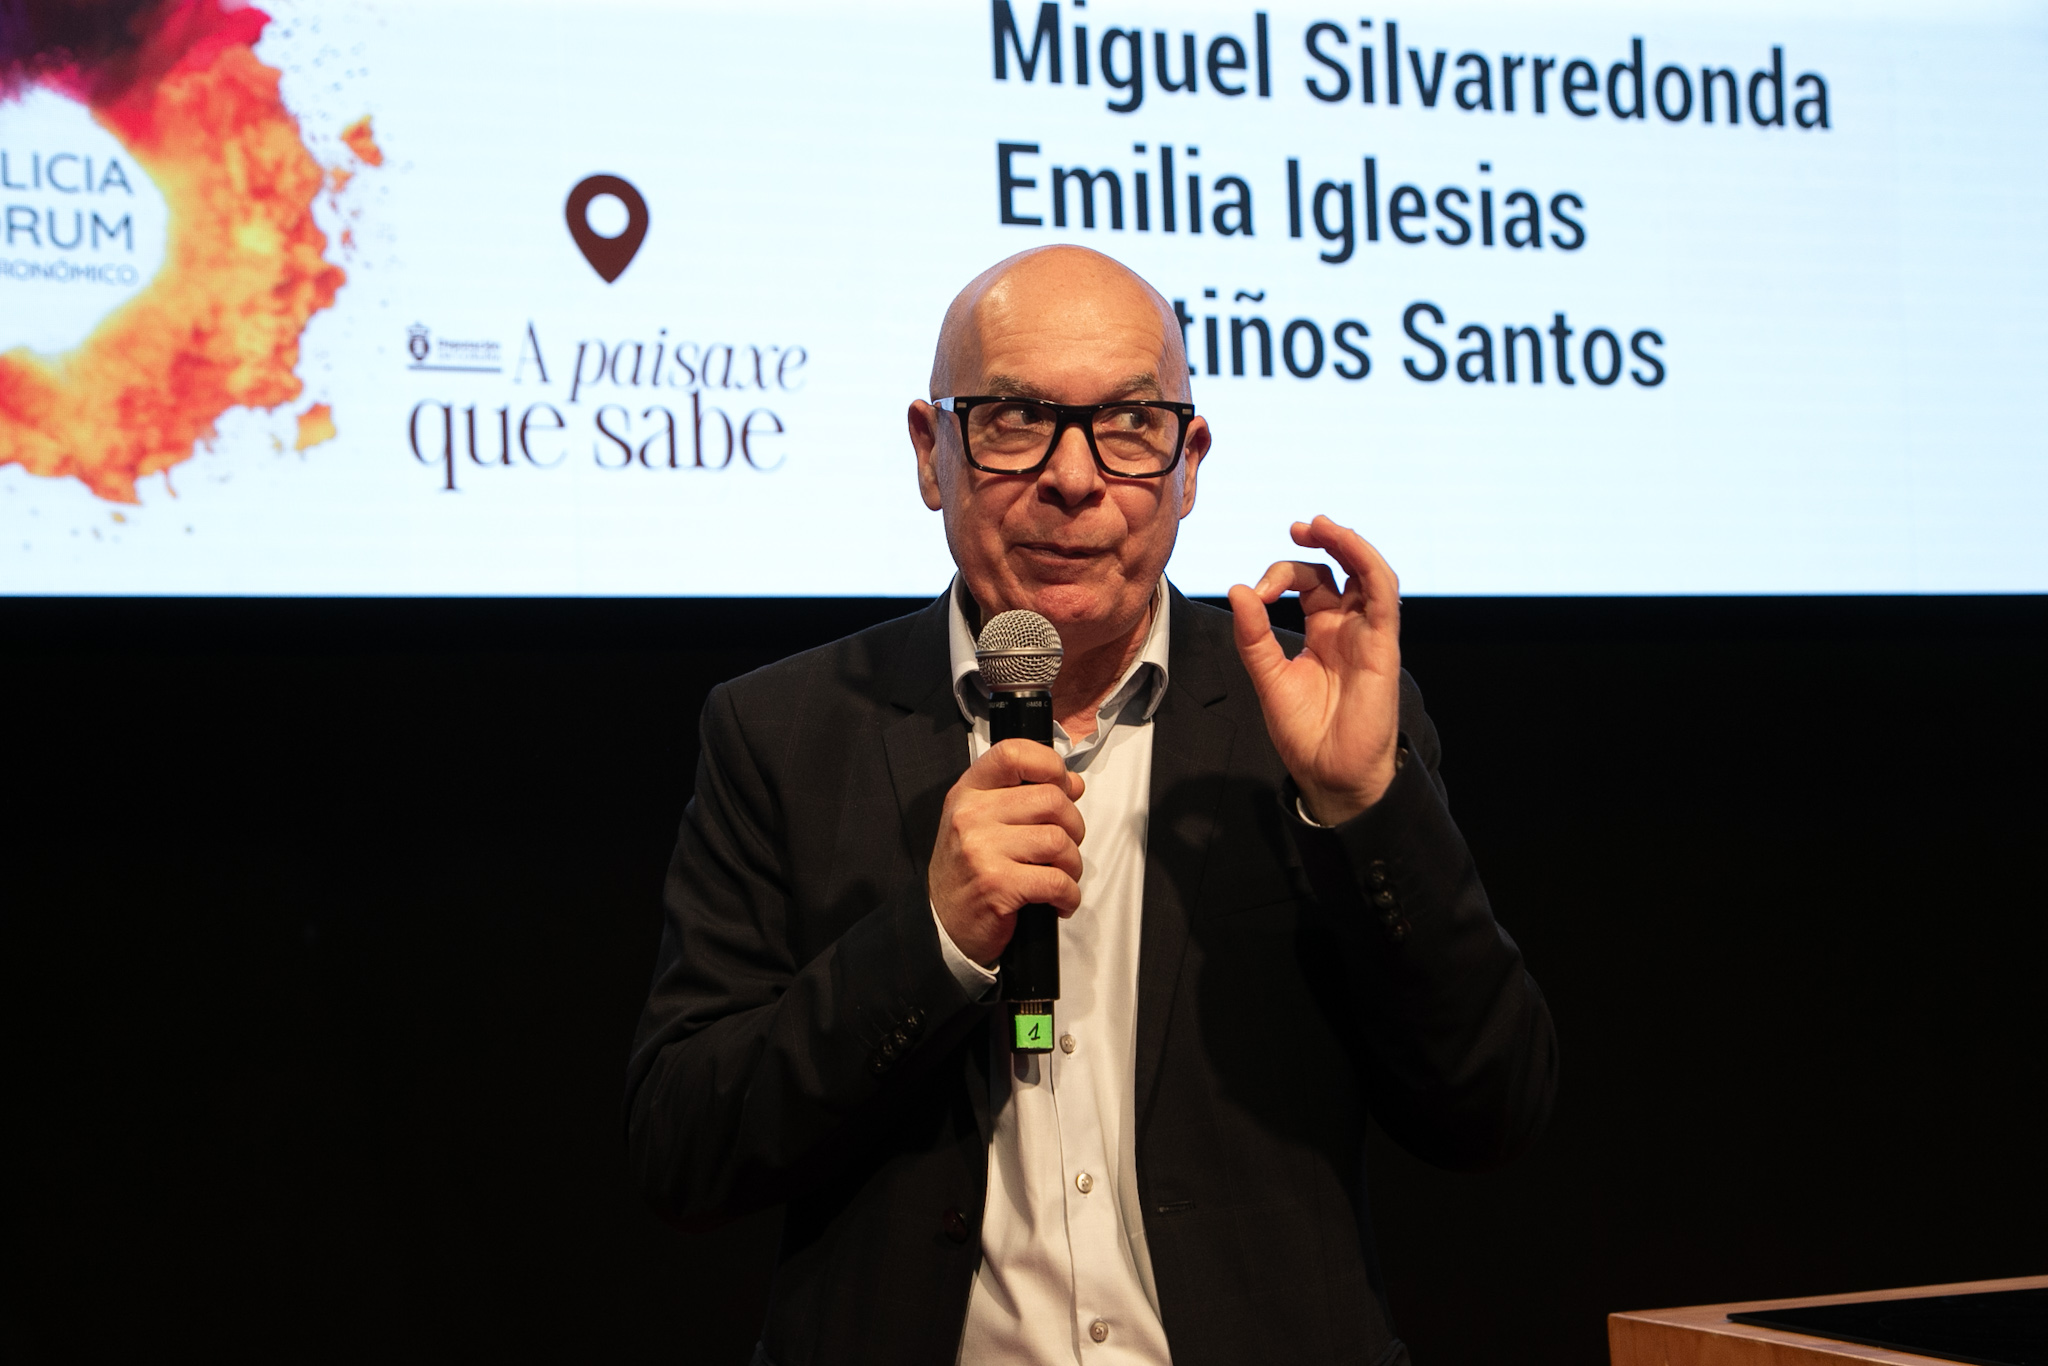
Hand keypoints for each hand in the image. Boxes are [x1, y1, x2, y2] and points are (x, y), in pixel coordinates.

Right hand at [930, 739, 1086, 965]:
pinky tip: (1059, 902)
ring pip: (1058, 840)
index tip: (1063, 785)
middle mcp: (971, 816)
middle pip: (1050, 799)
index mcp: (968, 793)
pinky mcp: (997, 885)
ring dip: (1072, 864)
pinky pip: (1056, 881)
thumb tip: (1072, 784)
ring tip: (1061, 876)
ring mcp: (981, 850)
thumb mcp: (983, 823)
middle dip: (1074, 826)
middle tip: (1064, 847)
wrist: (940, 925)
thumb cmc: (967, 872)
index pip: (1012, 754)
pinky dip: (1069, 895)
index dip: (1049, 764)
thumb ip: (1023, 798)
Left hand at [1227, 515, 1401, 826]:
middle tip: (1297, 528)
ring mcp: (1368, 635)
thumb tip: (1238, 590)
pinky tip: (1346, 545)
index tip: (1256, 594)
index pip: (1311, 583)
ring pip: (1369, 573)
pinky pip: (1384, 596)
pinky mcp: (1383, 647)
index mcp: (1323, 632)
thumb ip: (1254, 636)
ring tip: (1320, 526)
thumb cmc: (1305, 732)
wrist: (1329, 774)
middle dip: (1323, 542)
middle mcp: (1348, 628)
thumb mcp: (1269, 676)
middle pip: (1341, 569)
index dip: (1282, 575)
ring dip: (1348, 543)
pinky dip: (1368, 565)